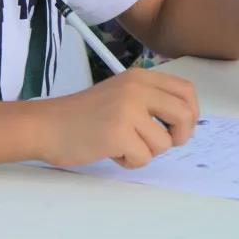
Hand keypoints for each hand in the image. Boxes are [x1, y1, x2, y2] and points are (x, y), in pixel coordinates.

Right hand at [39, 68, 197, 169]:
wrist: (48, 125)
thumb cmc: (83, 115)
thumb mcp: (120, 94)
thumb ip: (150, 100)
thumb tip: (185, 121)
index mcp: (140, 77)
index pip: (185, 91)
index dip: (190, 113)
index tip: (179, 128)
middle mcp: (137, 89)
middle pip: (184, 114)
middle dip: (180, 136)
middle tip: (163, 143)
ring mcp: (128, 110)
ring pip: (164, 143)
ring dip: (146, 152)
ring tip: (122, 144)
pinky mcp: (118, 133)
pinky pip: (143, 158)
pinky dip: (130, 161)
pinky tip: (111, 151)